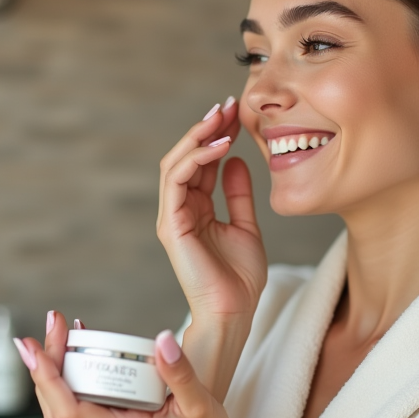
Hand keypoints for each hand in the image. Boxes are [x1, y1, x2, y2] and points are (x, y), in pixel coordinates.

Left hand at [15, 312, 246, 417]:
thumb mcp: (200, 405)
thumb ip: (180, 373)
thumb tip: (161, 339)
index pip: (67, 410)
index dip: (46, 377)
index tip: (38, 344)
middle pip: (54, 408)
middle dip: (44, 365)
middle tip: (54, 324)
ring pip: (59, 411)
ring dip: (50, 374)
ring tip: (60, 334)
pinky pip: (75, 409)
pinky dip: (66, 382)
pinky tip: (78, 354)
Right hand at [157, 98, 267, 325]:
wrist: (234, 312)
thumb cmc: (239, 279)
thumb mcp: (246, 226)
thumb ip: (238, 194)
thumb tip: (237, 161)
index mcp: (196, 209)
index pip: (201, 163)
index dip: (217, 135)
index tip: (237, 113)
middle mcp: (180, 210)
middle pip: (185, 156)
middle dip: (206, 127)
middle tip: (229, 104)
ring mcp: (172, 216)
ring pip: (176, 163)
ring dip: (199, 136)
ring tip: (222, 117)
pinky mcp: (171, 225)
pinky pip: (177, 181)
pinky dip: (196, 159)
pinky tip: (220, 146)